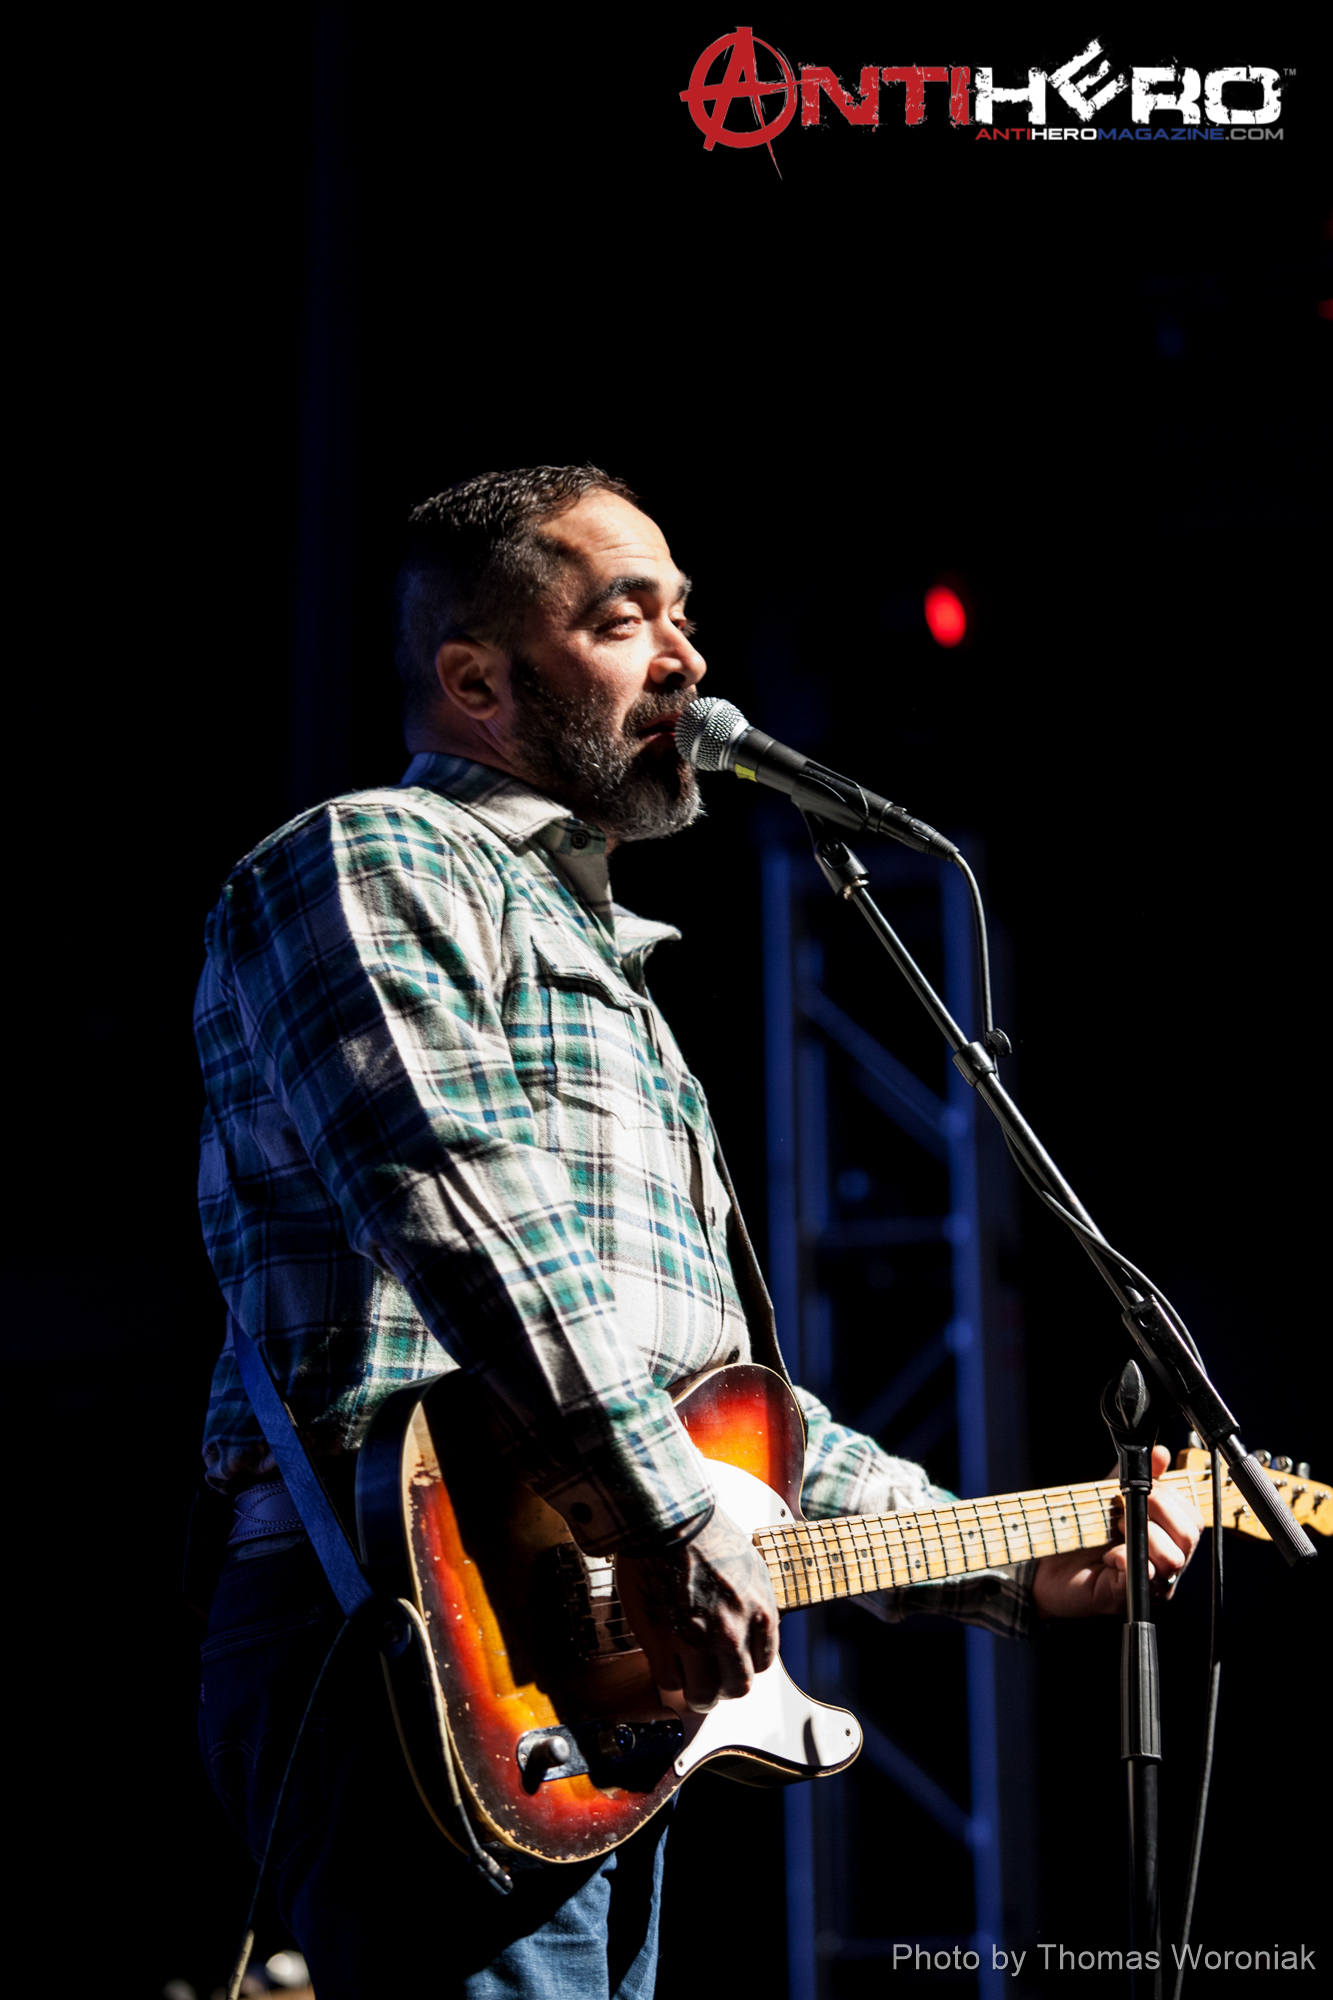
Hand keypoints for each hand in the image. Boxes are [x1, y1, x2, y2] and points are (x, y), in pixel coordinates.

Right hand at [616, 1508, 777, 1711]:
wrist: (668, 1521)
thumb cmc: (707, 1534)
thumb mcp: (751, 1566)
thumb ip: (755, 1604)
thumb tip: (751, 1627)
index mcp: (760, 1612)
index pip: (762, 1663)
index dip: (745, 1664)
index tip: (733, 1660)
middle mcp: (733, 1632)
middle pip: (737, 1687)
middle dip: (725, 1687)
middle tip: (712, 1680)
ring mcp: (696, 1641)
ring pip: (703, 1694)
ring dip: (697, 1693)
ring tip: (689, 1683)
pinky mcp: (662, 1642)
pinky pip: (669, 1682)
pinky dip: (669, 1678)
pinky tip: (667, 1664)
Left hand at [1032, 1444, 1202, 1618]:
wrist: (1045, 1566)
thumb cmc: (1081, 1533)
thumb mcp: (1110, 1497)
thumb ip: (1136, 1477)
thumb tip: (1161, 1454)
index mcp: (1167, 1540)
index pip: (1193, 1519)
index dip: (1170, 1498)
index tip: (1141, 1491)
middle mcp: (1166, 1566)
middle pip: (1190, 1536)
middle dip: (1158, 1512)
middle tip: (1125, 1512)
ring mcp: (1151, 1585)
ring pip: (1174, 1558)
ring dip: (1143, 1535)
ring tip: (1117, 1531)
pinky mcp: (1129, 1596)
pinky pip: (1144, 1576)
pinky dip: (1125, 1557)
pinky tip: (1108, 1554)